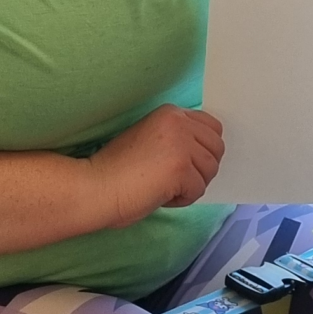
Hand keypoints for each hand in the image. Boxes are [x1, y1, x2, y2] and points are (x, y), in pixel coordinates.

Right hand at [87, 104, 225, 227]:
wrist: (95, 186)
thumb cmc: (115, 170)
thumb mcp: (149, 139)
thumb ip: (176, 139)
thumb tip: (202, 155)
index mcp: (170, 113)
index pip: (212, 127)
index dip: (202, 150)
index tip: (184, 164)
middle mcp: (179, 123)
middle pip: (217, 148)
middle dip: (201, 169)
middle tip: (175, 181)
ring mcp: (181, 144)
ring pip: (210, 170)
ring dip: (191, 185)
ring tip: (164, 188)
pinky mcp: (180, 168)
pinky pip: (198, 190)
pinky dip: (182, 200)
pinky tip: (160, 197)